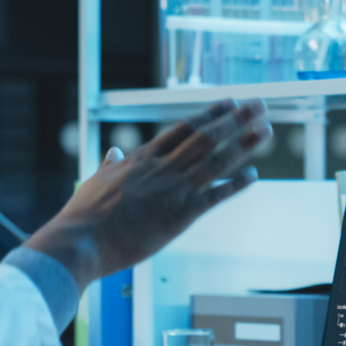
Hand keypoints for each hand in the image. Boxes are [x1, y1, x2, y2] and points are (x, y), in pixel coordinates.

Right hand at [26, 104, 273, 283]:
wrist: (80, 242)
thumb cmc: (82, 217)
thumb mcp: (95, 182)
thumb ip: (110, 165)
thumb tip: (114, 151)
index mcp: (142, 159)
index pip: (183, 129)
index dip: (209, 115)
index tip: (229, 103)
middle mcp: (162, 168)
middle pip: (206, 137)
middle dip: (235, 119)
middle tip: (259, 104)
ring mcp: (173, 190)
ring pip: (215, 160)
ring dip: (244, 144)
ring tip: (265, 129)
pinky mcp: (180, 215)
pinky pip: (215, 195)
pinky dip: (236, 185)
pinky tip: (255, 176)